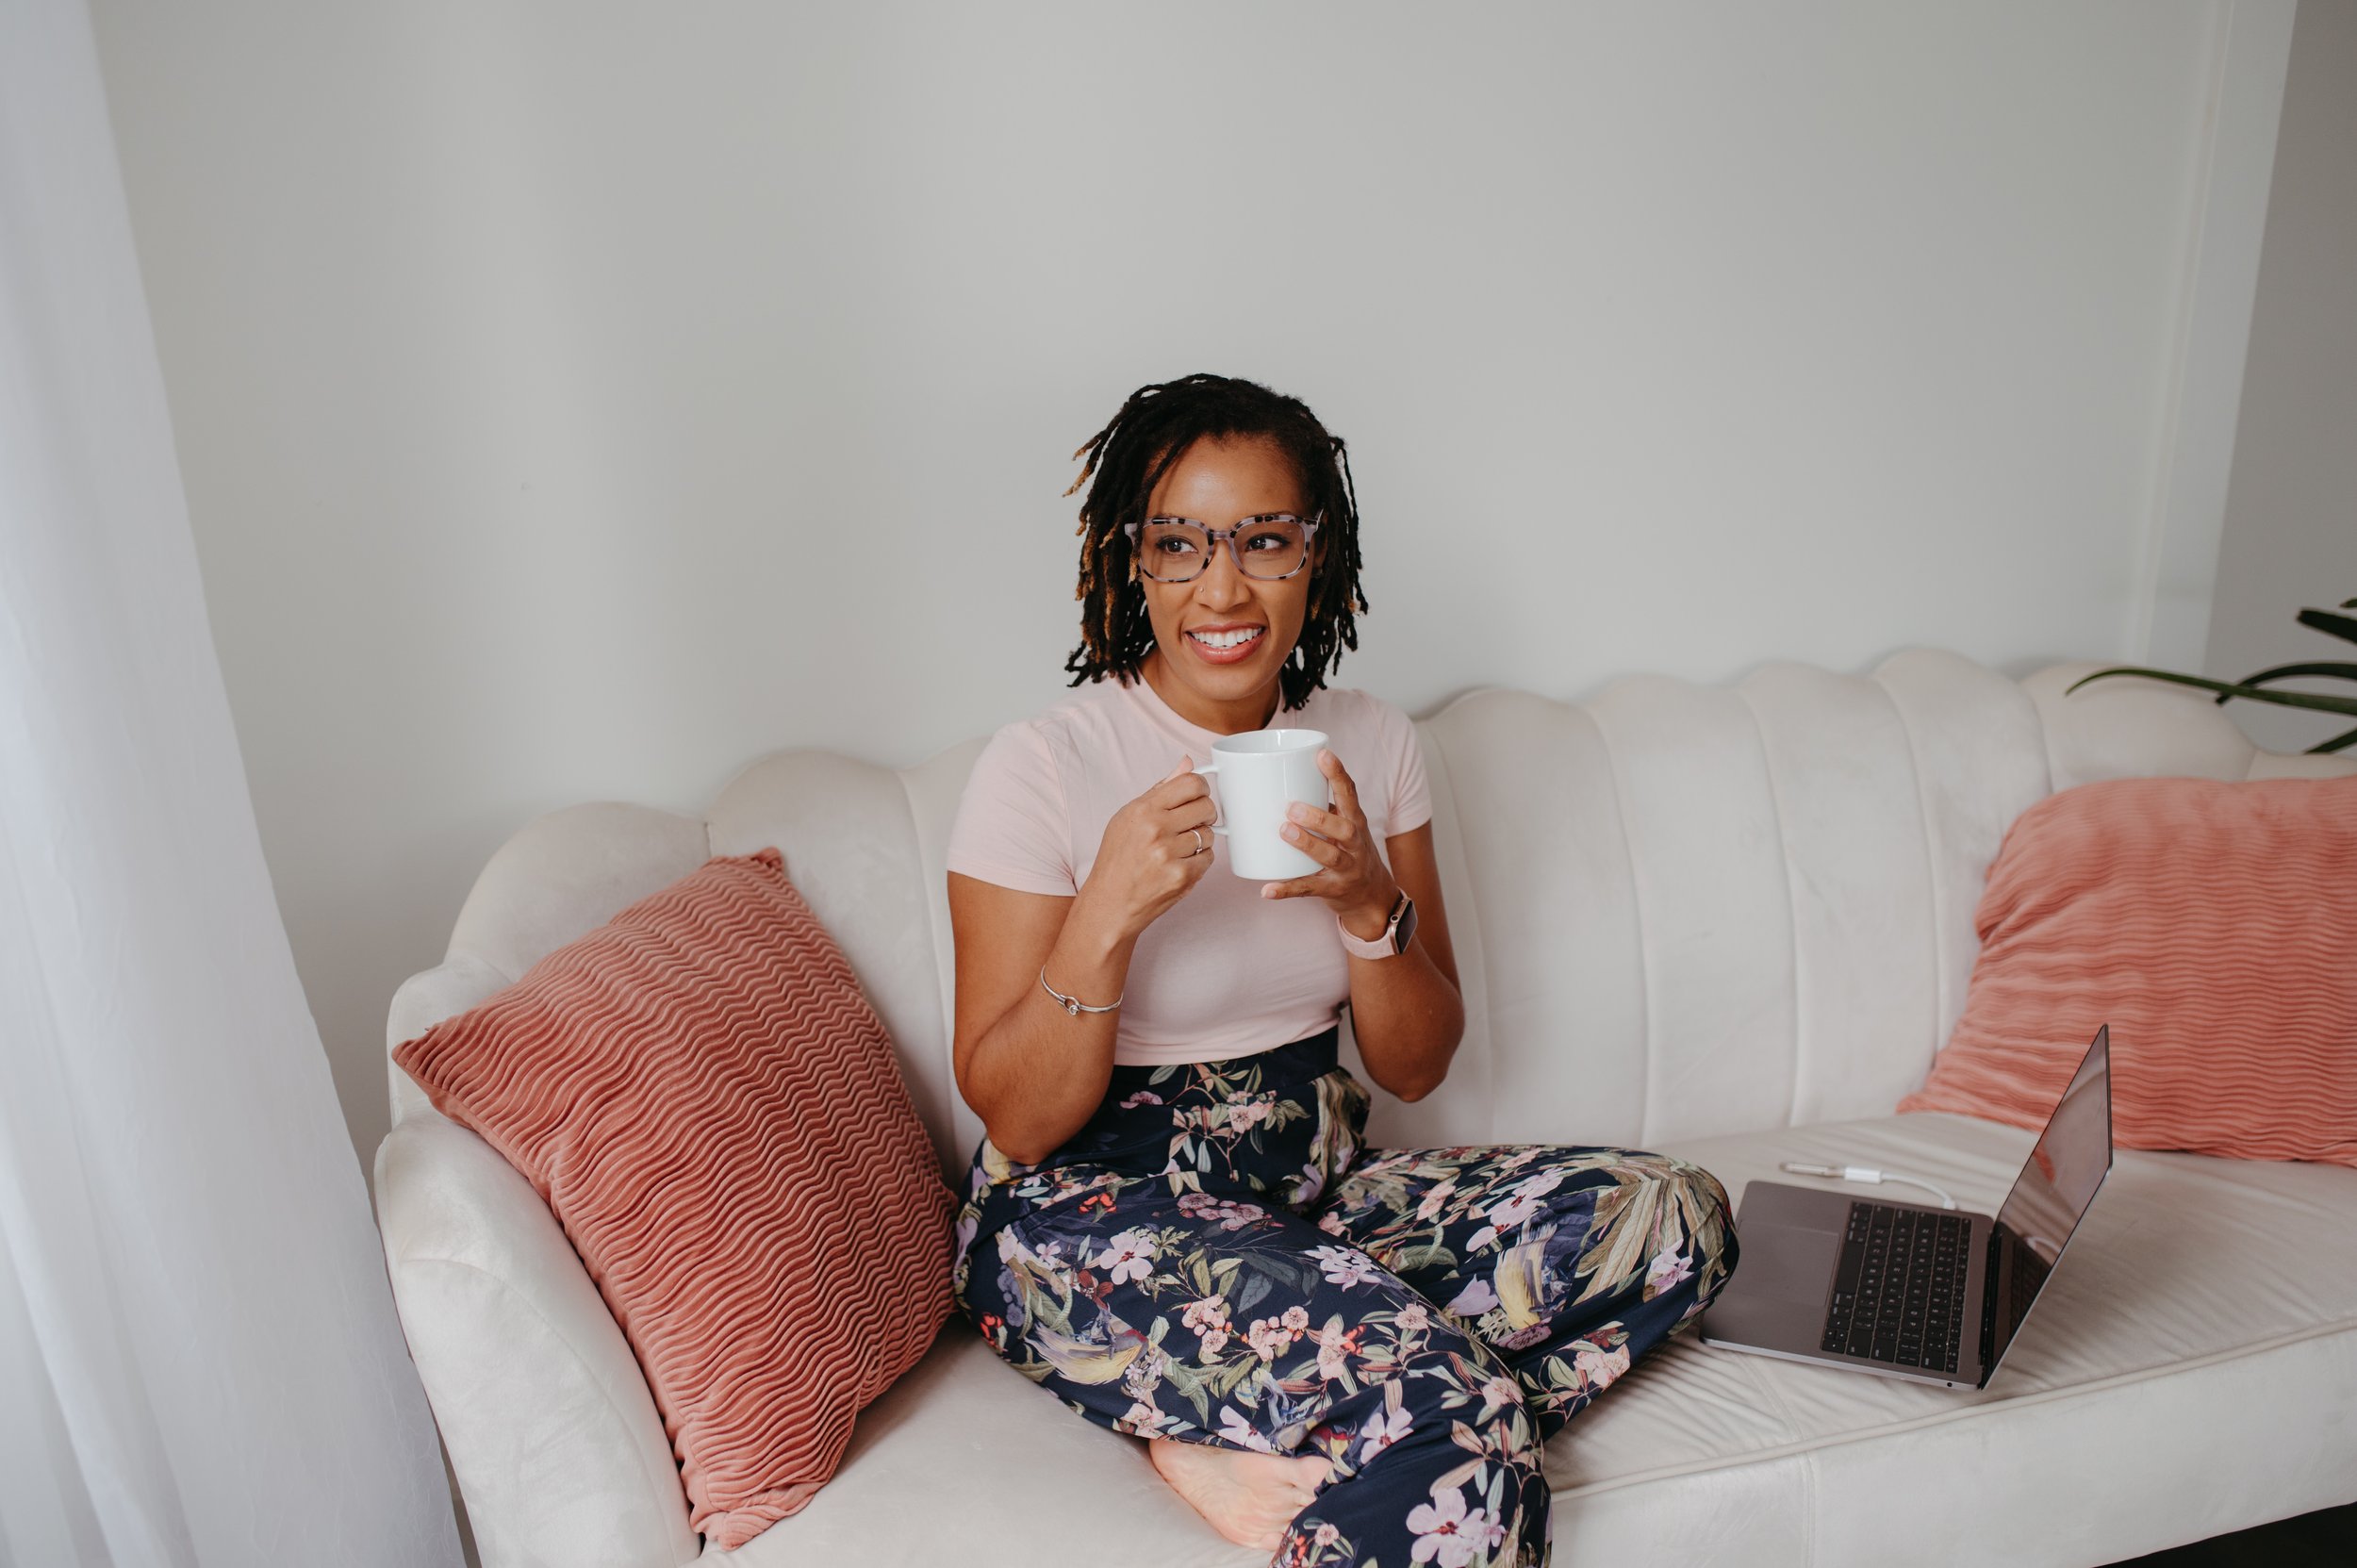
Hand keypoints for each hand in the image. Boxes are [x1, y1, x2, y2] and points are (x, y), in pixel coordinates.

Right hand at [1076, 753, 1220, 940]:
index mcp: (1142, 810)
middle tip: (1192, 823)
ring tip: (1178, 848)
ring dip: (1200, 840)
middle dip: (1204, 814)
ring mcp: (1169, 854)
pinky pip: (1209, 858)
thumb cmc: (1117, 859)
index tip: (1198, 795)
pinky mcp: (1182, 877)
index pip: (1190, 783)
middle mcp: (1156, 829)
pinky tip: (1179, 864)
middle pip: (1206, 807)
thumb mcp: (1128, 817)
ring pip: (1209, 834)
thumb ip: (1161, 790)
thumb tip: (1188, 762)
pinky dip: (1199, 861)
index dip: (1201, 788)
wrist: (1109, 903)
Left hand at [1259, 748, 1398, 939]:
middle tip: (1292, 807)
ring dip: (1307, 844)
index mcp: (1356, 822)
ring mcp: (1347, 869)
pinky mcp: (1333, 890)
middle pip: (1344, 828)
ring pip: (1330, 856)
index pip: (1351, 794)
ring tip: (1284, 832)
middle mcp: (1356, 844)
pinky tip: (1267, 889)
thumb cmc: (1352, 851)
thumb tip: (1280, 783)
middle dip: (1319, 817)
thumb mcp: (1346, 826)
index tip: (1323, 755)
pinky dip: (1287, 889)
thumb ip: (1323, 807)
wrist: (1374, 896)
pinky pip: (1309, 889)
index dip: (1338, 774)